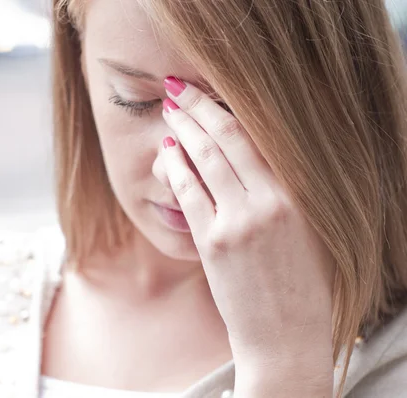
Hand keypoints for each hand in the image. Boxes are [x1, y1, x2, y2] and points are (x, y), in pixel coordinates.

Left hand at [160, 77, 334, 396]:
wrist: (285, 338)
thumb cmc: (300, 288)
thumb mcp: (307, 232)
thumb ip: (283, 193)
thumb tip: (250, 159)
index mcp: (294, 197)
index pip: (254, 138)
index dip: (224, 110)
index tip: (205, 93)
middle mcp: (267, 203)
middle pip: (225, 140)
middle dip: (196, 108)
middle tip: (177, 89)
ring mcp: (238, 222)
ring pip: (204, 161)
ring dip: (183, 131)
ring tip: (169, 113)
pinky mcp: (213, 244)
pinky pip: (189, 194)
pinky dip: (176, 169)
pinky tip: (168, 153)